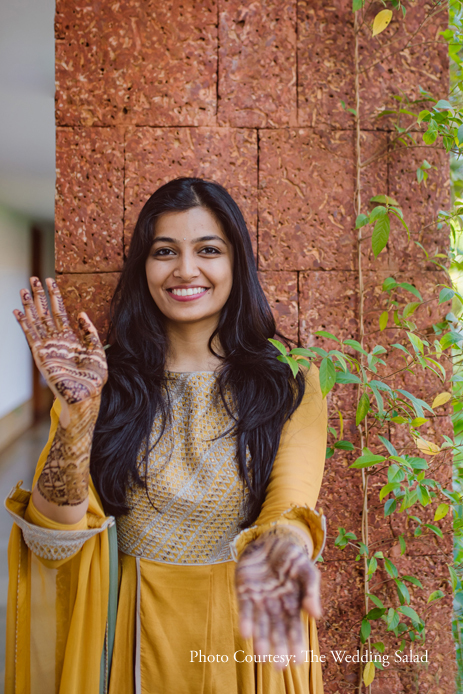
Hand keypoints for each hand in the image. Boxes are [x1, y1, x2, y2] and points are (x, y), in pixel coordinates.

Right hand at [13, 277, 106, 419]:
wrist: (86, 395)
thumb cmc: (94, 377)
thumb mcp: (97, 349)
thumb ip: (89, 331)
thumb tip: (80, 313)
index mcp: (70, 338)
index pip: (60, 312)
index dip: (55, 296)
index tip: (50, 281)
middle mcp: (56, 340)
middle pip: (45, 312)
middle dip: (40, 295)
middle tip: (34, 278)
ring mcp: (47, 347)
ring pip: (36, 321)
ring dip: (29, 305)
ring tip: (24, 289)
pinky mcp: (41, 355)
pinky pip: (30, 336)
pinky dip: (24, 323)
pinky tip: (18, 310)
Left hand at [235, 526, 320, 668]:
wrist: (273, 537)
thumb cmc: (293, 557)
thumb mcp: (307, 570)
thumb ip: (312, 591)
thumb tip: (317, 616)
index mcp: (292, 604)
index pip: (294, 628)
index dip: (295, 644)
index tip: (298, 661)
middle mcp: (275, 605)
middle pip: (276, 630)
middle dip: (277, 648)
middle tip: (279, 667)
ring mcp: (259, 598)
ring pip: (260, 623)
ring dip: (260, 639)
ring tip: (261, 656)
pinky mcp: (244, 590)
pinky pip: (244, 607)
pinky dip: (245, 619)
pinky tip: (246, 632)